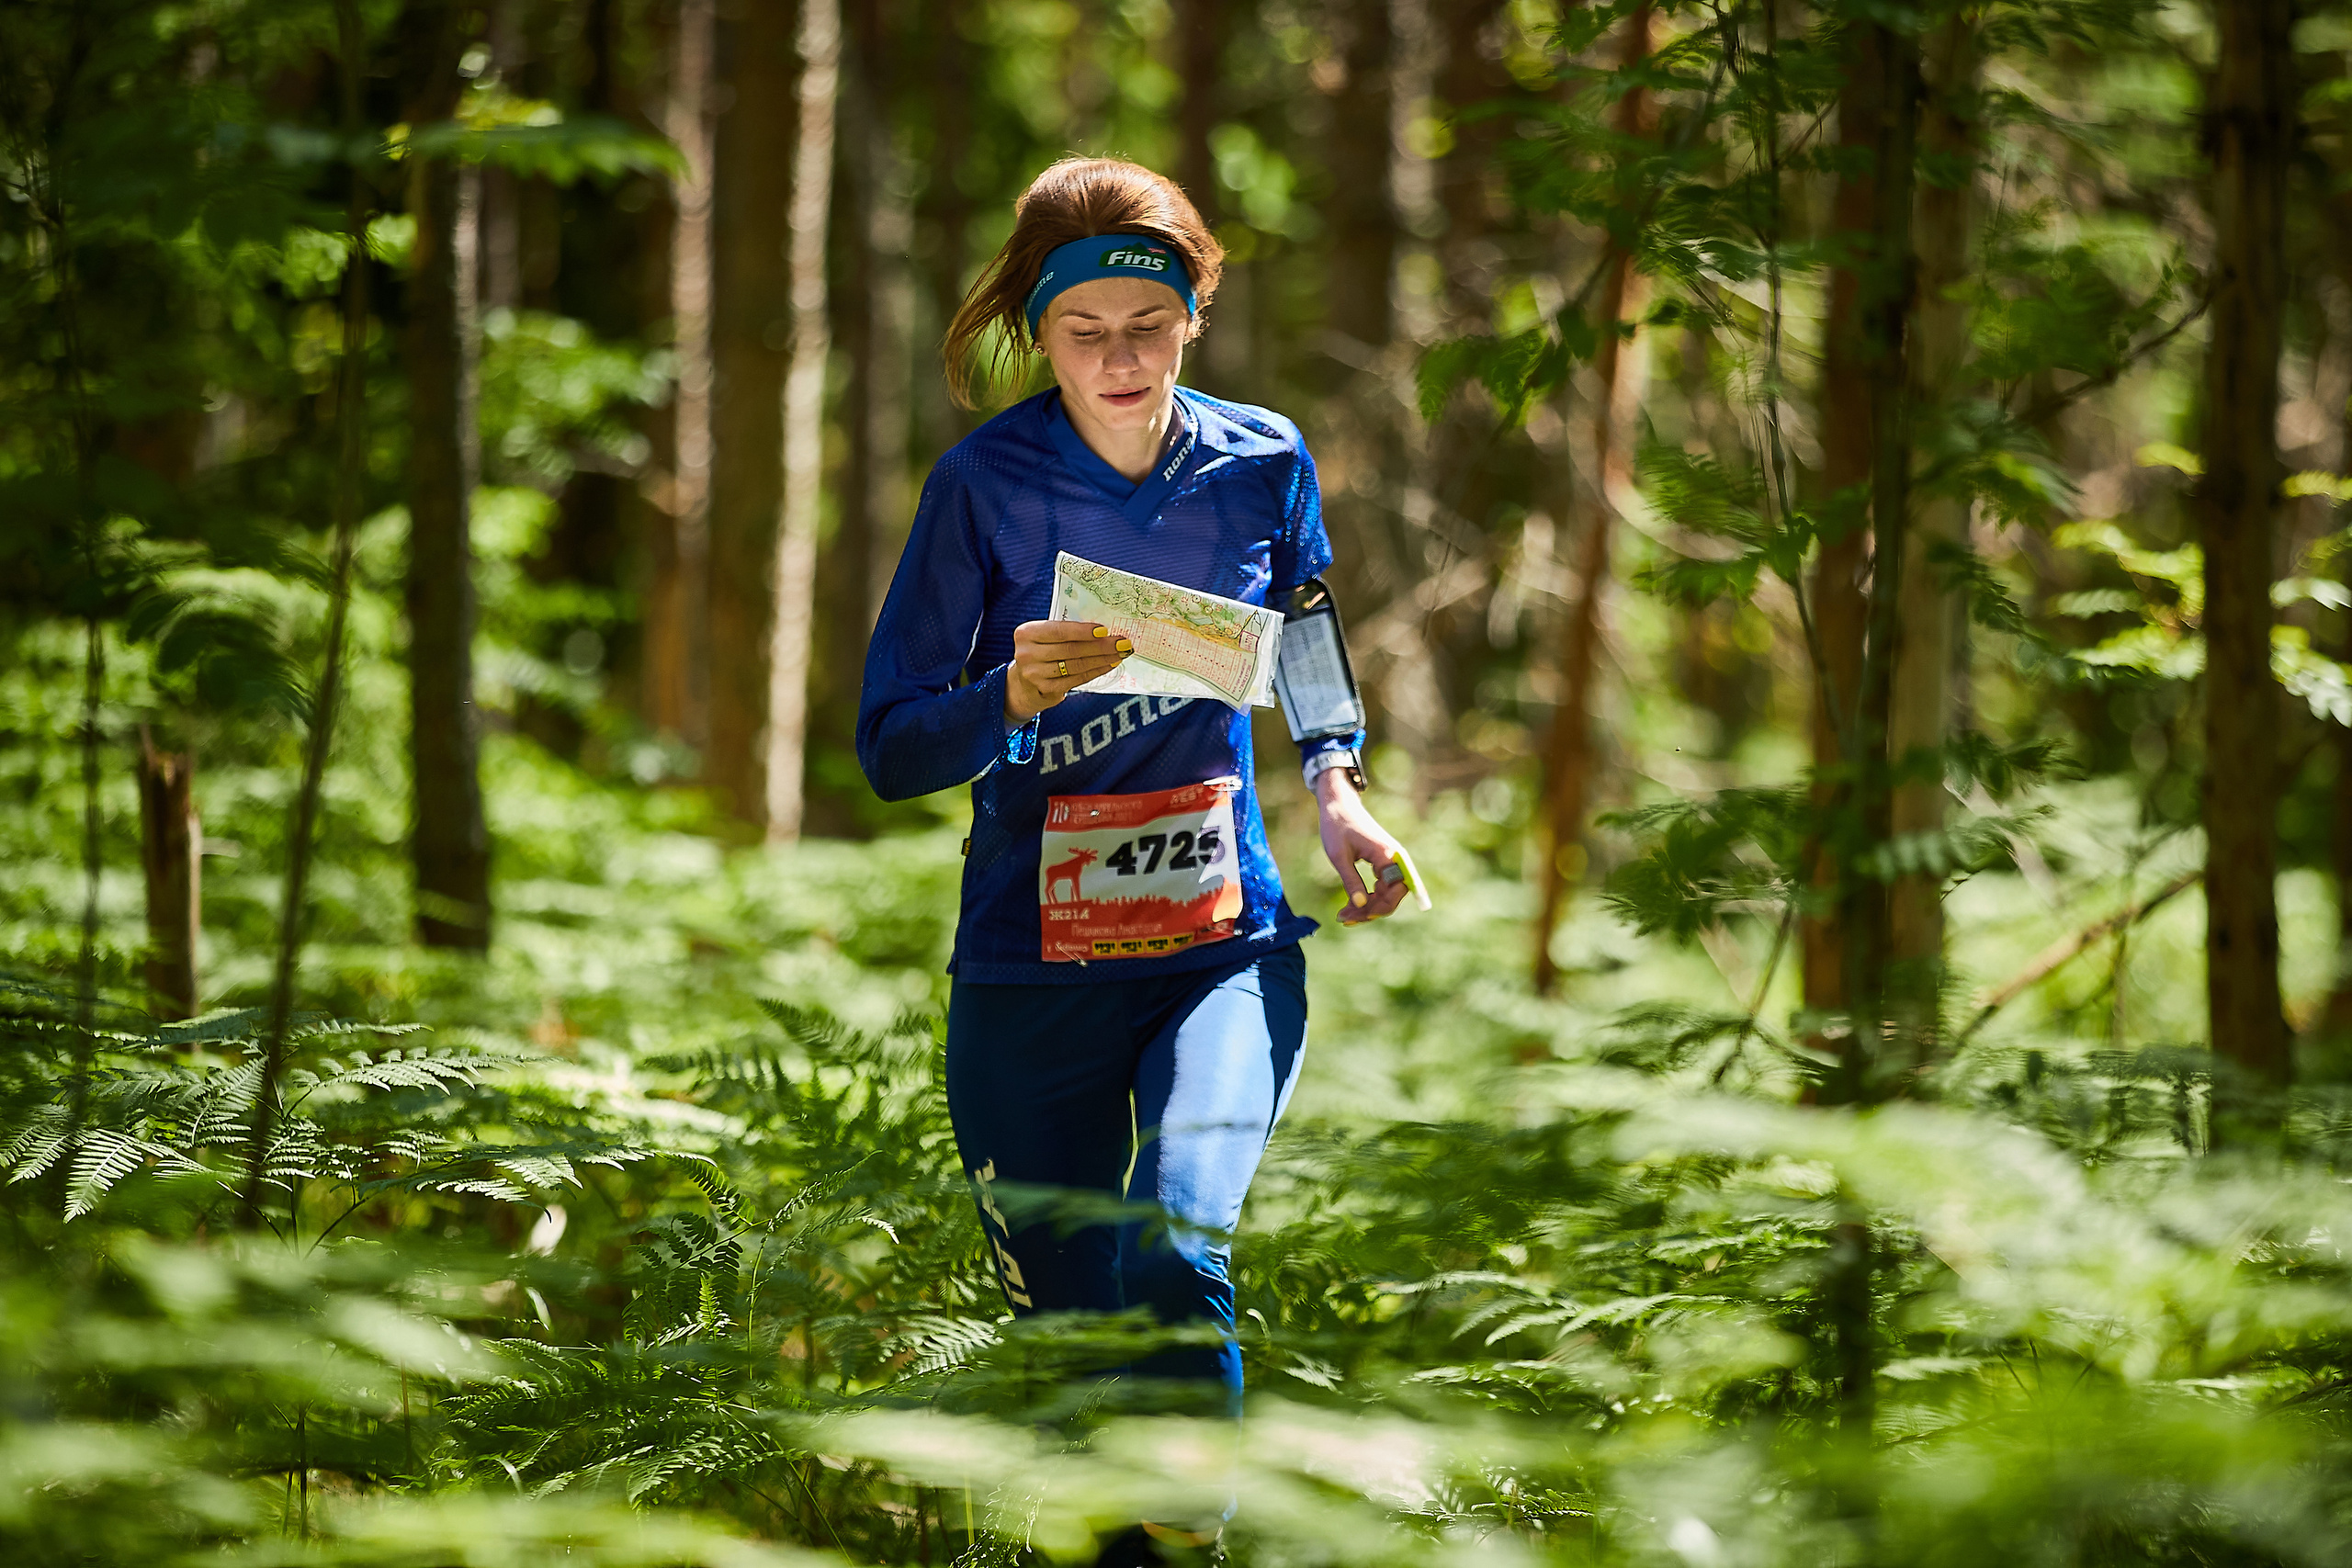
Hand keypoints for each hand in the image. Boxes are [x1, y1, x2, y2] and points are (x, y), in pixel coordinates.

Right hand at [1005, 620, 1131, 723]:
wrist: (1025, 680)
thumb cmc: (1042, 650)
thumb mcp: (1046, 636)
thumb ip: (1066, 631)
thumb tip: (1103, 629)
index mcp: (1026, 633)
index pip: (1059, 631)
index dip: (1083, 631)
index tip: (1105, 630)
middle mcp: (1026, 654)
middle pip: (1070, 649)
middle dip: (1100, 646)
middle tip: (1122, 643)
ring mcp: (1035, 674)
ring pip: (1076, 665)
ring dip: (1102, 659)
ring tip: (1119, 654)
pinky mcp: (1046, 689)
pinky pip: (1077, 679)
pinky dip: (1096, 671)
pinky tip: (1109, 665)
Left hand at [1313, 768, 1409, 923]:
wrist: (1338, 804)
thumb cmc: (1337, 826)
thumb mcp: (1339, 856)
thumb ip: (1351, 881)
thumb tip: (1361, 905)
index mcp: (1387, 854)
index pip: (1395, 890)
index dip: (1379, 908)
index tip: (1357, 916)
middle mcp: (1395, 858)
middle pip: (1393, 896)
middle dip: (1371, 911)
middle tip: (1345, 919)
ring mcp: (1391, 860)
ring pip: (1387, 894)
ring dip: (1368, 907)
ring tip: (1344, 915)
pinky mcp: (1383, 862)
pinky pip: (1382, 886)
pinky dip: (1368, 897)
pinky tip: (1351, 906)